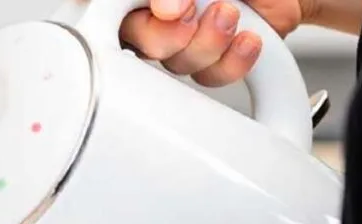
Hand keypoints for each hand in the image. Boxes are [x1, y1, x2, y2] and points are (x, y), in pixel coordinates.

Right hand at [120, 0, 307, 86]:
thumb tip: (165, 7)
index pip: (115, 14)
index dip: (126, 22)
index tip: (168, 12)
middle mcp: (158, 17)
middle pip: (140, 45)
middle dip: (169, 36)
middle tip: (190, 13)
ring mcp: (184, 41)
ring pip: (178, 64)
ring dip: (209, 43)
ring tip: (230, 15)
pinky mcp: (211, 62)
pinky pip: (211, 77)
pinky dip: (234, 61)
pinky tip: (246, 39)